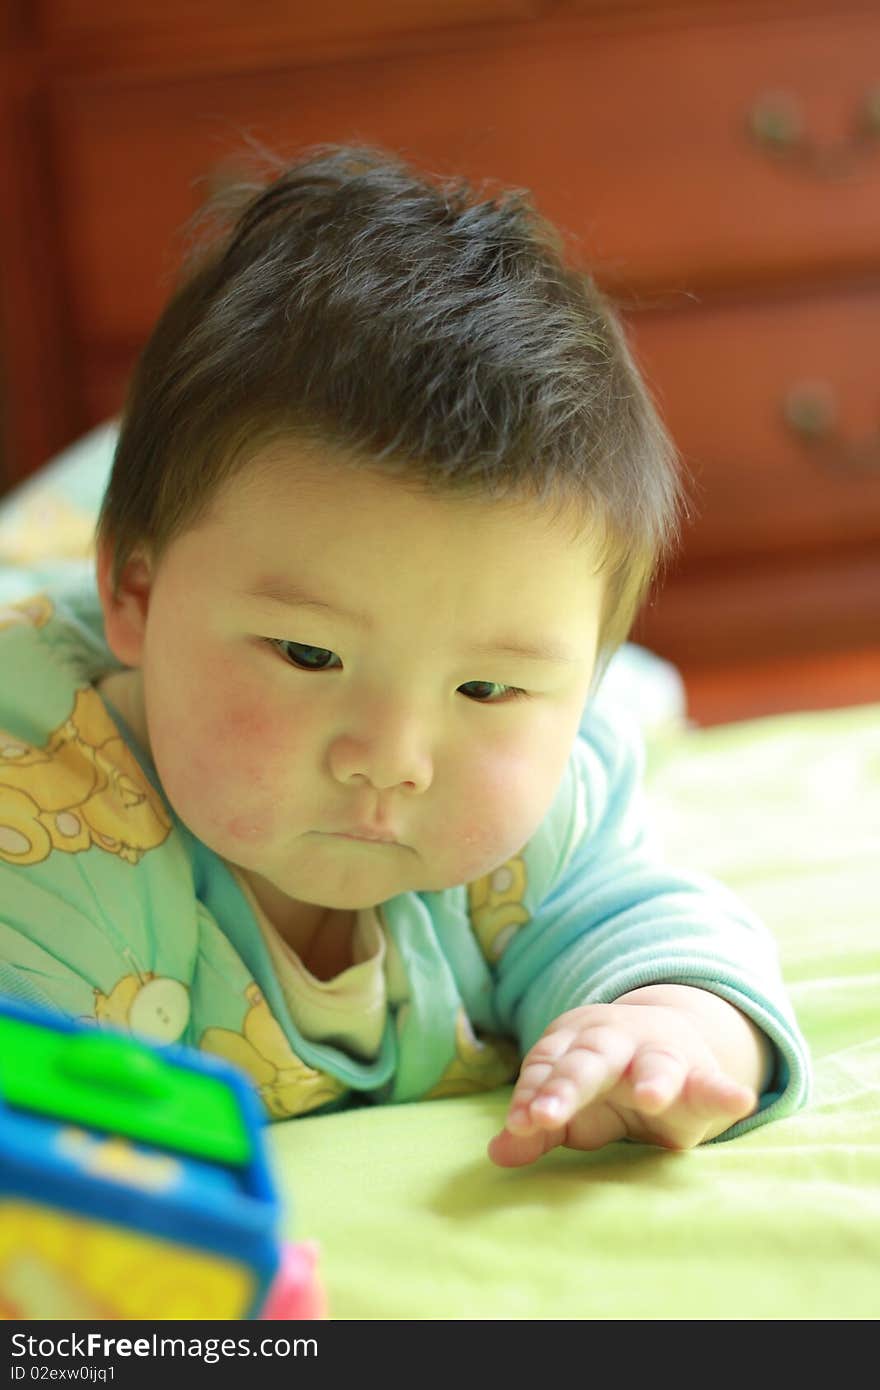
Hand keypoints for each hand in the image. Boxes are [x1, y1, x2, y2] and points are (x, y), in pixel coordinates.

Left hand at [488, 996, 760, 1166]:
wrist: (668, 1038)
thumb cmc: (606, 1084)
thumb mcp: (573, 1105)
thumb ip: (540, 1127)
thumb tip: (497, 1155)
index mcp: (576, 1043)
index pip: (549, 1068)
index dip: (534, 1095)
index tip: (520, 1124)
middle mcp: (617, 1042)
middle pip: (589, 1060)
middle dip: (568, 1085)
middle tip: (545, 1115)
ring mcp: (660, 1056)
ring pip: (654, 1063)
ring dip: (652, 1079)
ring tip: (651, 1096)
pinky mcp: (700, 1078)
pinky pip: (713, 1084)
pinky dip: (725, 1092)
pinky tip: (738, 1100)